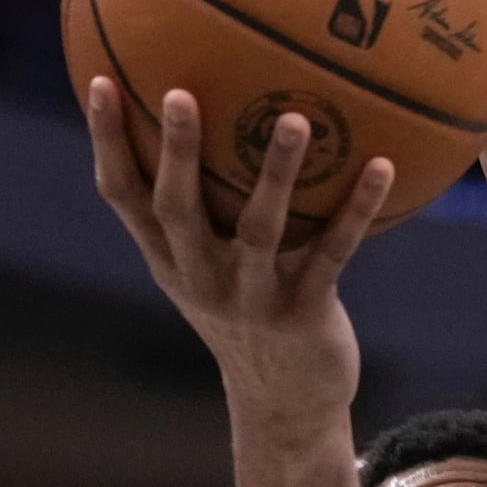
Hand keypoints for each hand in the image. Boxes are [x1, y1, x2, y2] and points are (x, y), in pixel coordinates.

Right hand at [87, 81, 392, 423]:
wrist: (286, 404)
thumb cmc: (248, 315)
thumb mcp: (208, 271)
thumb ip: (199, 213)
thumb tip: (208, 121)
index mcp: (171, 261)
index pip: (126, 197)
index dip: (109, 142)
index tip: (102, 82)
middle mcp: (202, 278)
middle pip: (179, 208)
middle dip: (177, 152)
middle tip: (179, 94)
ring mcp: (253, 297)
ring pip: (260, 228)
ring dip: (277, 172)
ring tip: (294, 119)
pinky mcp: (305, 311)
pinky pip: (334, 251)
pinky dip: (358, 208)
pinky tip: (383, 166)